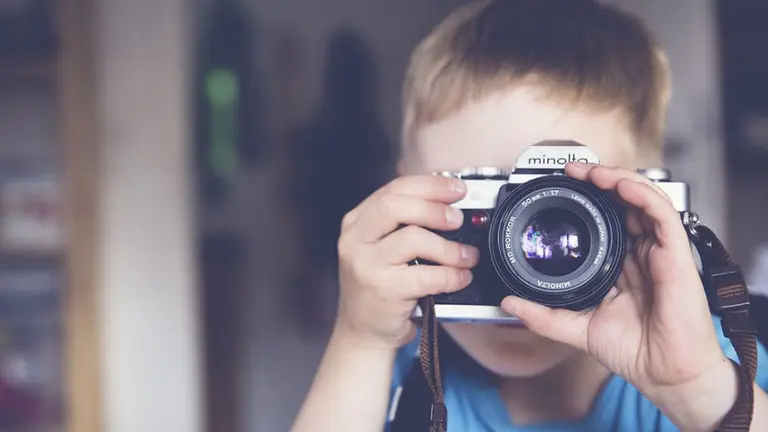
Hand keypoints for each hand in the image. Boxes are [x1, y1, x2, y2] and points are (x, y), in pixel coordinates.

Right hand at [335, 175, 479, 349]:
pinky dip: (451, 275)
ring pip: (414, 238)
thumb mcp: (379, 248)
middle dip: (435, 208)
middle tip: (458, 219)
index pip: (393, 189)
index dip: (429, 185)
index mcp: (357, 223)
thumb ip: (402, 223)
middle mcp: (356, 241)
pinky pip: (427, 275)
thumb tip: (447, 202)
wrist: (362, 332)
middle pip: (396, 206)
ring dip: (449, 247)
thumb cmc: (378, 287)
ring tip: (466, 256)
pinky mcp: (384, 290)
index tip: (456, 188)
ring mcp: (367, 265)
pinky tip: (460, 277)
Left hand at [500, 163, 736, 430]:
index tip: (562, 186)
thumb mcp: (576, 328)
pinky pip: (662, 214)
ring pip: (643, 199)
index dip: (587, 198)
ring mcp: (659, 251)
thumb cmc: (634, 351)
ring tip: (591, 171)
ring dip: (618, 178)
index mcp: (622, 263)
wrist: (664, 375)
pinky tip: (620, 185)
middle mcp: (641, 252)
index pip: (607, 218)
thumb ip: (542, 315)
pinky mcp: (676, 254)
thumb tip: (508, 303)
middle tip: (572, 170)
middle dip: (599, 179)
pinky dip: (641, 194)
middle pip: (624, 201)